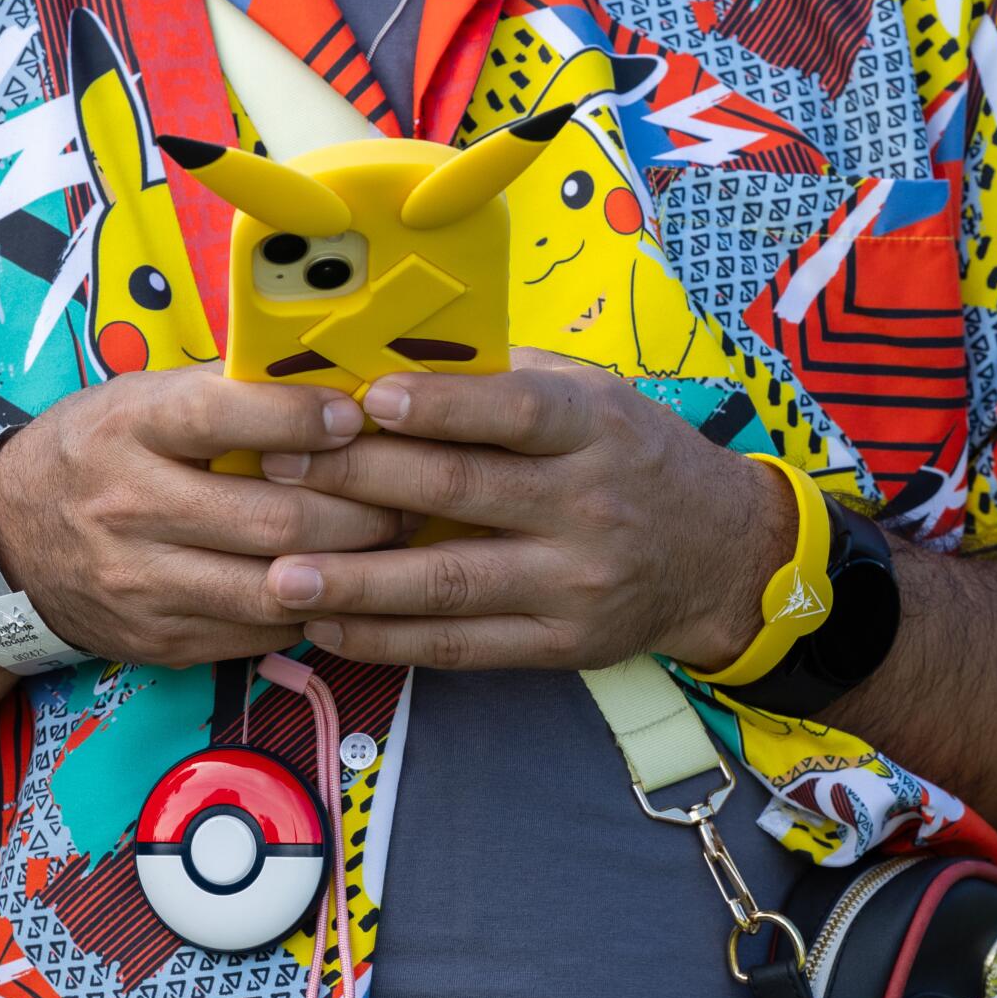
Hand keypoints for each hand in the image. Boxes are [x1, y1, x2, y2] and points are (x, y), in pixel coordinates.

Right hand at [0, 367, 409, 666]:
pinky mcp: (161, 639)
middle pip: (270, 517)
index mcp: (128, 430)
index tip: (356, 415)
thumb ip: (225, 389)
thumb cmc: (96, 453)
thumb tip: (329, 370)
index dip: (298, 417)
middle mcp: (129, 507)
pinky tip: (347, 586)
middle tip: (410, 495)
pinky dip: (313, 609)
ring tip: (395, 544)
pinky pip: (260, 633)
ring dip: (352, 569)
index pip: (221, 416)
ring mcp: (144, 583)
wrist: (5, 545)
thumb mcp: (138, 399)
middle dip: (360, 510)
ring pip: (275, 586)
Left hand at [256, 350, 795, 670]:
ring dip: (358, 582)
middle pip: (461, 493)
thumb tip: (388, 350)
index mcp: (594, 428)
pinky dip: (390, 641)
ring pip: (451, 584)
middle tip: (277, 468)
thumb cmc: (629, 456)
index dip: (438, 405)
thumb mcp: (591, 396)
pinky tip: (330, 628)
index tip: (364, 399)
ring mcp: (574, 583)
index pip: (513, 411)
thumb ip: (502, 377)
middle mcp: (588, 506)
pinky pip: (462, 647)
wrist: (718, 553)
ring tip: (283, 575)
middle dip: (358, 480)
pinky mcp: (561, 646)